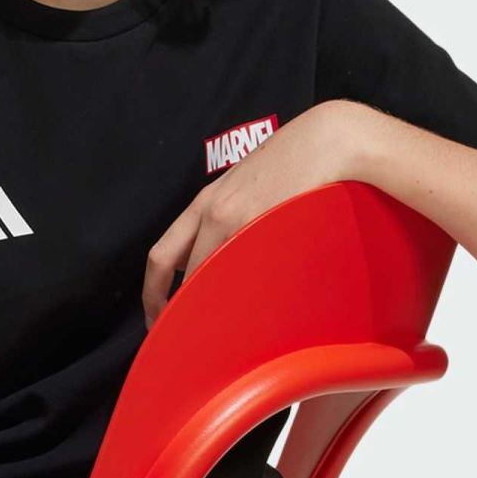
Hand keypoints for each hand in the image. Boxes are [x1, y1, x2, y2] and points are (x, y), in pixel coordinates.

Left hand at [142, 100, 375, 326]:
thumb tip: (211, 262)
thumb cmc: (290, 166)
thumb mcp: (244, 189)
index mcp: (205, 204)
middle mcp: (212, 213)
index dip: (152, 292)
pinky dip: (241, 299)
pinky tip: (251, 313)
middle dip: (171, 309)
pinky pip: (244, 274)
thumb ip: (223, 222)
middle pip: (177, 272)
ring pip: (208, 277)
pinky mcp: (265, 228)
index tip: (157, 315)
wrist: (324, 141)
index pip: (163, 255)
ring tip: (217, 332)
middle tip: (178, 335)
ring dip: (209, 308)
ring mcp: (238, 221)